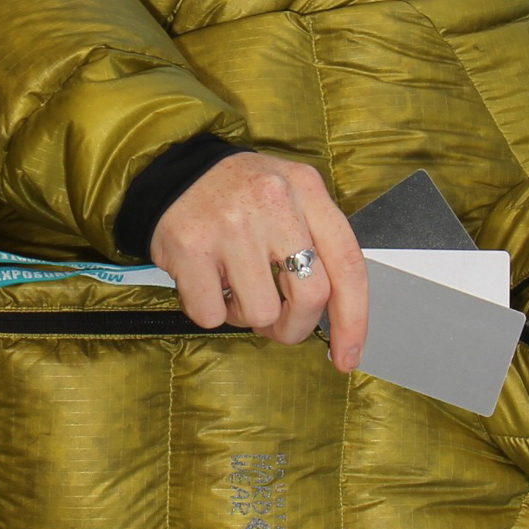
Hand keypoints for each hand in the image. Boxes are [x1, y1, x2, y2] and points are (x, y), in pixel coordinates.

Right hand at [149, 151, 367, 371]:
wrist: (174, 173)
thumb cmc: (241, 197)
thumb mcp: (290, 198)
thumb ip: (317, 243)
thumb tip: (338, 316)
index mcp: (307, 190)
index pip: (348, 264)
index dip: (353, 319)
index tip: (347, 356)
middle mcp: (274, 203)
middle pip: (311, 296)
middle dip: (295, 327)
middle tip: (276, 325)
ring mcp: (231, 225)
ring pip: (260, 311)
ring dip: (246, 316)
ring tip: (232, 288)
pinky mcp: (191, 246)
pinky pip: (212, 314)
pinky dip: (209, 311)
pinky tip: (206, 283)